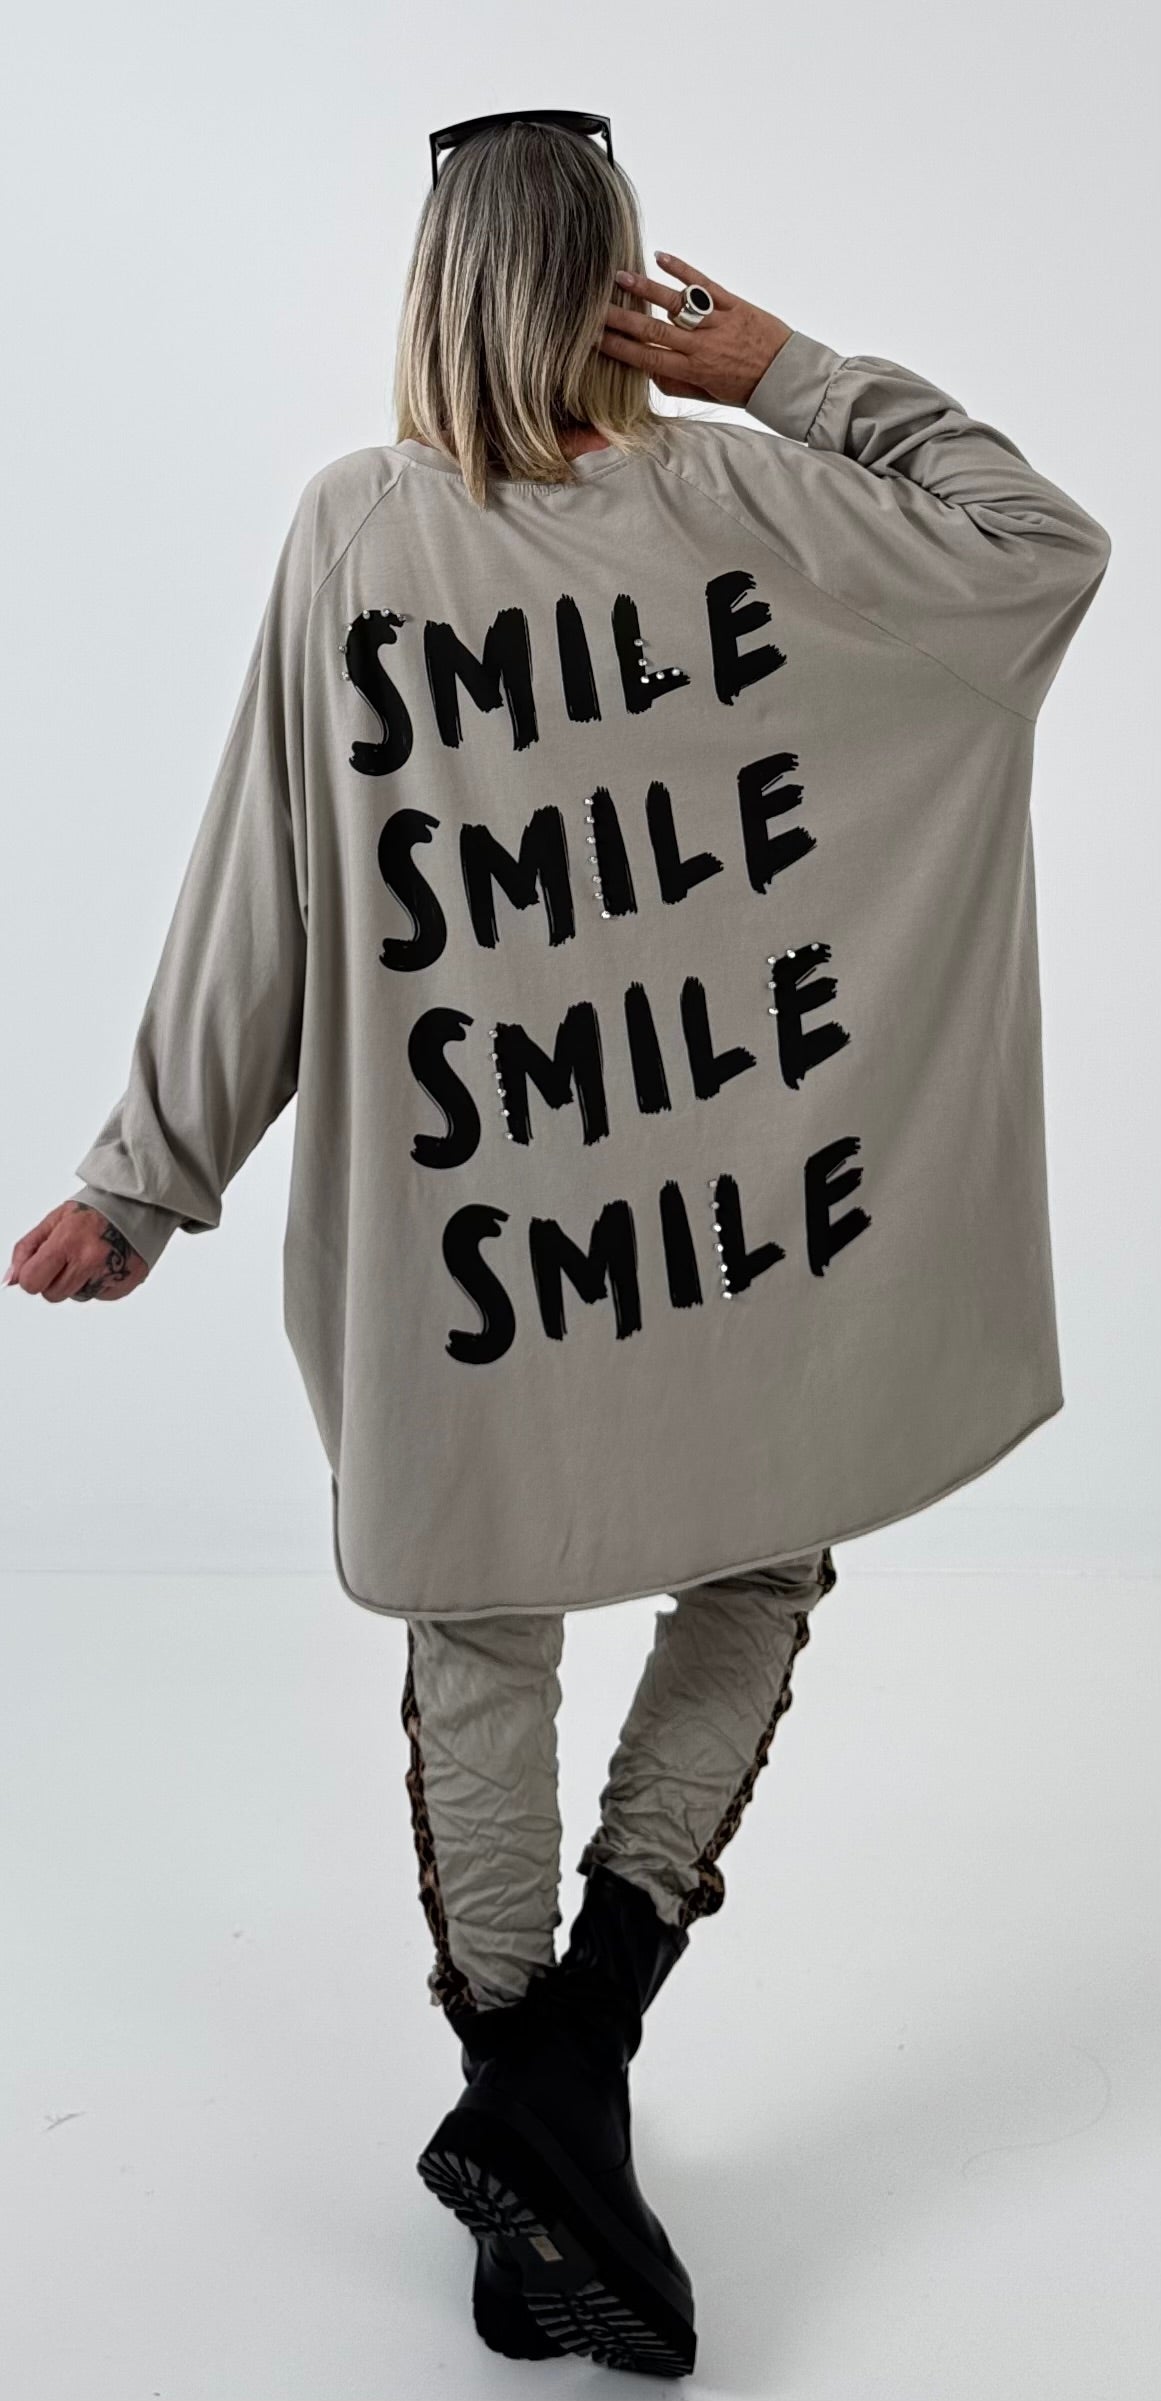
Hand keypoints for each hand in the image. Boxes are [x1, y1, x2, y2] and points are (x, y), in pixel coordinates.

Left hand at [4, 1199, 149, 1302]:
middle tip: (70, 1257)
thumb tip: (11, 1280)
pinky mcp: (125, 1286)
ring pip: (77, 1296)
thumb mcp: (54, 1221)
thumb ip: (27, 1249)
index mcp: (68, 1241)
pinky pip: (99, 1295)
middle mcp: (90, 1261)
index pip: (32, 1282)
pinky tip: (106, 1262)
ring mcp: (109, 1275)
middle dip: (55, 1279)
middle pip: (52, 1295)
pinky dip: (99, 1282)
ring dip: (79, 1281)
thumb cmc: (94, 1211)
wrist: (138, 1206)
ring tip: (92, 1255)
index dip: (32, 1275)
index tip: (41, 1265)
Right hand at [597, 251, 793, 406]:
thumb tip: (648, 373)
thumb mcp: (710, 394)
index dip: (618, 348)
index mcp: (693, 371)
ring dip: (645, 289)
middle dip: (620, 319)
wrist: (787, 375)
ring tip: (619, 277)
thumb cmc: (747, 387)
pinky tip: (661, 257)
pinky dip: (681, 269)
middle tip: (593, 307)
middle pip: (653, 330)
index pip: (647, 358)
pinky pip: (703, 284)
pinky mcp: (733, 304)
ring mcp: (717, 322)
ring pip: (674, 303)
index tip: (594, 338)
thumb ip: (678, 385)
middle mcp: (701, 346)